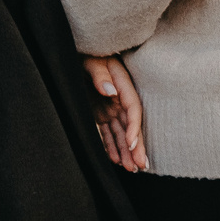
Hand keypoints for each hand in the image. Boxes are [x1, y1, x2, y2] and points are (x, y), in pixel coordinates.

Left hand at [86, 55, 147, 171]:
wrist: (78, 51)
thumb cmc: (86, 52)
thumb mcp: (91, 59)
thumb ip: (99, 74)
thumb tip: (110, 91)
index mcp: (122, 84)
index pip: (132, 109)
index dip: (134, 128)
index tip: (132, 145)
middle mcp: (119, 98)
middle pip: (131, 125)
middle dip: (136, 146)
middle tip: (141, 165)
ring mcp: (110, 106)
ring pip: (121, 132)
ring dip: (126, 150)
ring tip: (132, 169)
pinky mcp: (100, 112)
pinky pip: (109, 132)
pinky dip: (112, 146)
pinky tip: (116, 160)